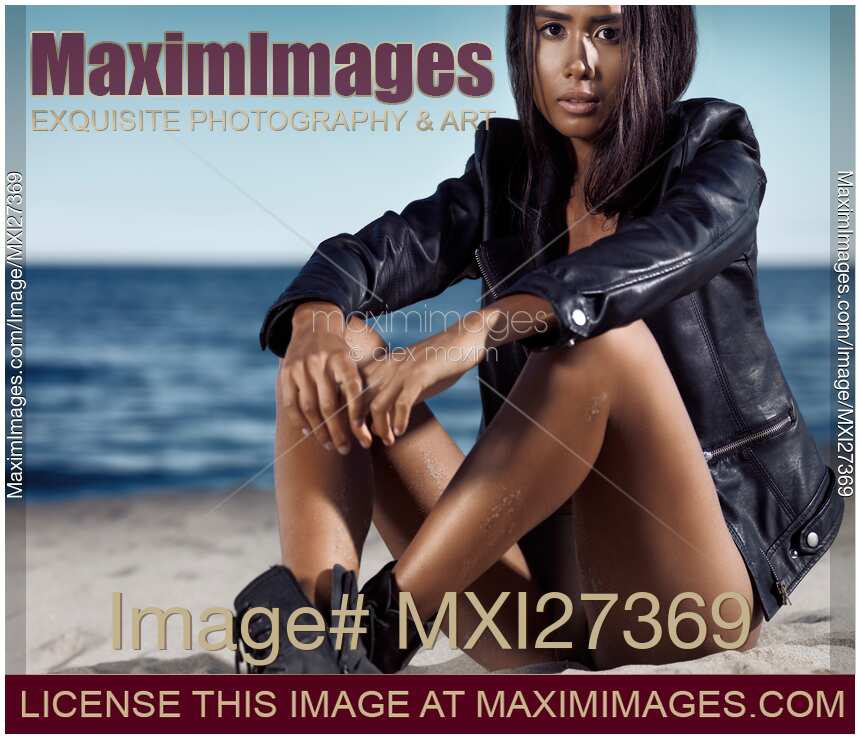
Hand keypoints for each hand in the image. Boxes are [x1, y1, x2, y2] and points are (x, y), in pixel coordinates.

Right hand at [279, 303, 372, 453]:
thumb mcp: (354, 359)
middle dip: (338, 432)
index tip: (364, 438)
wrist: (313, 324)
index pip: (353, 392)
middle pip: (330, 405)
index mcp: (343, 359)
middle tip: (345, 449)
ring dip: (319, 431)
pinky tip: (308, 433)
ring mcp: (301, 368)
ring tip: (329, 445)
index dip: (358, 417)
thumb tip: (373, 420)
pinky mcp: (286, 373)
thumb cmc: (340, 351)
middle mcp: (321, 363)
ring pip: (310, 407)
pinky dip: (299, 421)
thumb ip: (360, 385)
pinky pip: (291, 403)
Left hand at [361, 326, 483, 445]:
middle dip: (357, 427)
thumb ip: (393, 400)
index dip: (349, 414)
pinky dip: (399, 420)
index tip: (355, 433)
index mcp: (381, 366)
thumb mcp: (410, 382)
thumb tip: (378, 427)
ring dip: (380, 428)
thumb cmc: (438, 362)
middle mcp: (386, 367)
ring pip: (377, 405)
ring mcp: (402, 370)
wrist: (463, 339)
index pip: (353, 392)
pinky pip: (402, 402)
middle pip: (359, 401)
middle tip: (366, 444)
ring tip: (388, 441)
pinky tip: (401, 432)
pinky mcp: (419, 374)